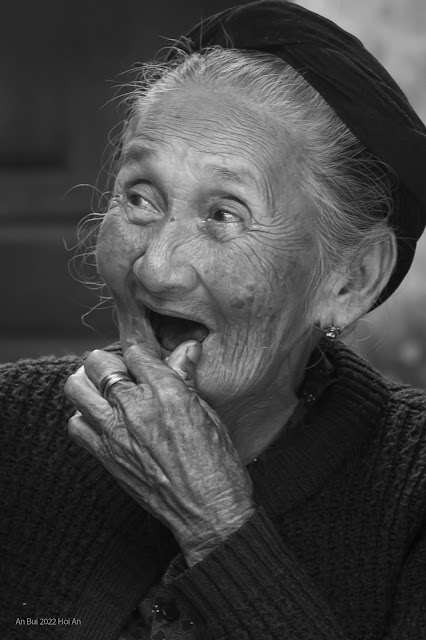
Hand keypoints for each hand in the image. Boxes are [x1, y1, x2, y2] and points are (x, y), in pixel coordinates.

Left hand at [64, 340, 253, 565]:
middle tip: (117, 371)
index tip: (142, 360)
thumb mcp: (209, 414)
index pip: (135, 351)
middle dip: (106, 361)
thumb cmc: (217, 464)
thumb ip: (188, 379)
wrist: (208, 512)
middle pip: (98, 362)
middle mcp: (136, 407)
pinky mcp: (105, 457)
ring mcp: (115, 432)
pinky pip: (75, 425)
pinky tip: (101, 422)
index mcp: (167, 392)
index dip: (139, 353)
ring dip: (87, 383)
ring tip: (102, 391)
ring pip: (76, 388)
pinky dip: (83, 418)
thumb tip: (188, 349)